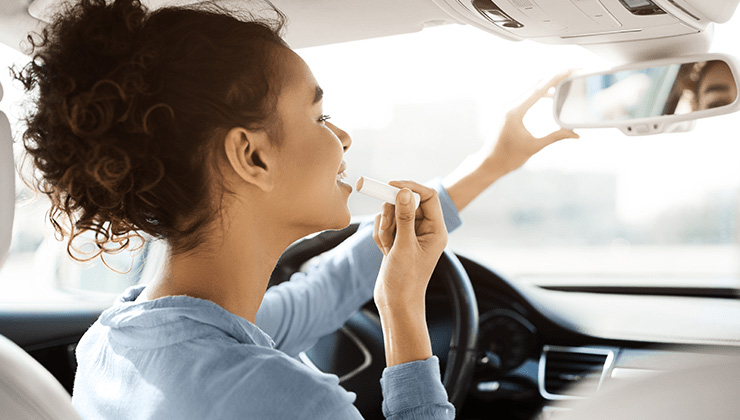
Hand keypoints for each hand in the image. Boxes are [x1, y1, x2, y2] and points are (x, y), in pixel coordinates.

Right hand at [372, 181, 447, 309]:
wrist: (395, 302)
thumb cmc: (405, 279)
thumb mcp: (404, 245)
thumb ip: (404, 216)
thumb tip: (405, 191)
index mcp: (436, 230)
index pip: (428, 196)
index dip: (410, 187)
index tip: (390, 185)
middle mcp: (425, 229)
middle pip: (407, 202)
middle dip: (392, 214)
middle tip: (388, 230)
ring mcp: (411, 234)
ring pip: (393, 213)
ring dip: (385, 227)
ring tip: (388, 248)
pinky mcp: (398, 239)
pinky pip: (385, 224)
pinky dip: (381, 235)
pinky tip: (384, 251)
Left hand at [443, 72, 579, 210]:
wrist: (489, 163)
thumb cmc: (509, 157)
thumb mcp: (534, 147)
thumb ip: (555, 137)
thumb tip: (576, 134)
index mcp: (515, 112)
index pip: (538, 90)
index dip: (555, 78)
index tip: (569, 70)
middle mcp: (511, 106)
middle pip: (536, 85)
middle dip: (554, 77)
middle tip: (572, 71)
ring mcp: (509, 108)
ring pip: (531, 90)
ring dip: (548, 84)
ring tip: (565, 80)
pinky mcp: (510, 112)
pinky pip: (527, 97)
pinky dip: (540, 93)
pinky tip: (551, 95)